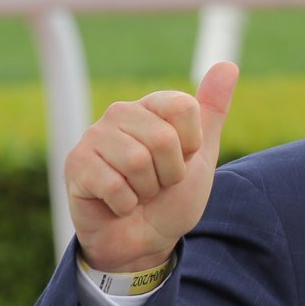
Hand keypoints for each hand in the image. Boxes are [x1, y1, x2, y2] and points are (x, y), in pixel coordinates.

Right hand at [65, 62, 238, 273]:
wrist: (145, 240)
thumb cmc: (171, 197)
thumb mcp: (201, 156)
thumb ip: (213, 111)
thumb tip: (228, 65)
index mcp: (152, 107)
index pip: (184, 108)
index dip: (192, 146)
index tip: (182, 160)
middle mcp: (120, 113)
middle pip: (163, 139)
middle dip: (170, 174)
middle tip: (158, 184)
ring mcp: (94, 137)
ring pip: (138, 162)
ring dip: (147, 191)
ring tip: (138, 193)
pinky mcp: (76, 164)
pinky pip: (115, 185)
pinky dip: (125, 205)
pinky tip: (118, 203)